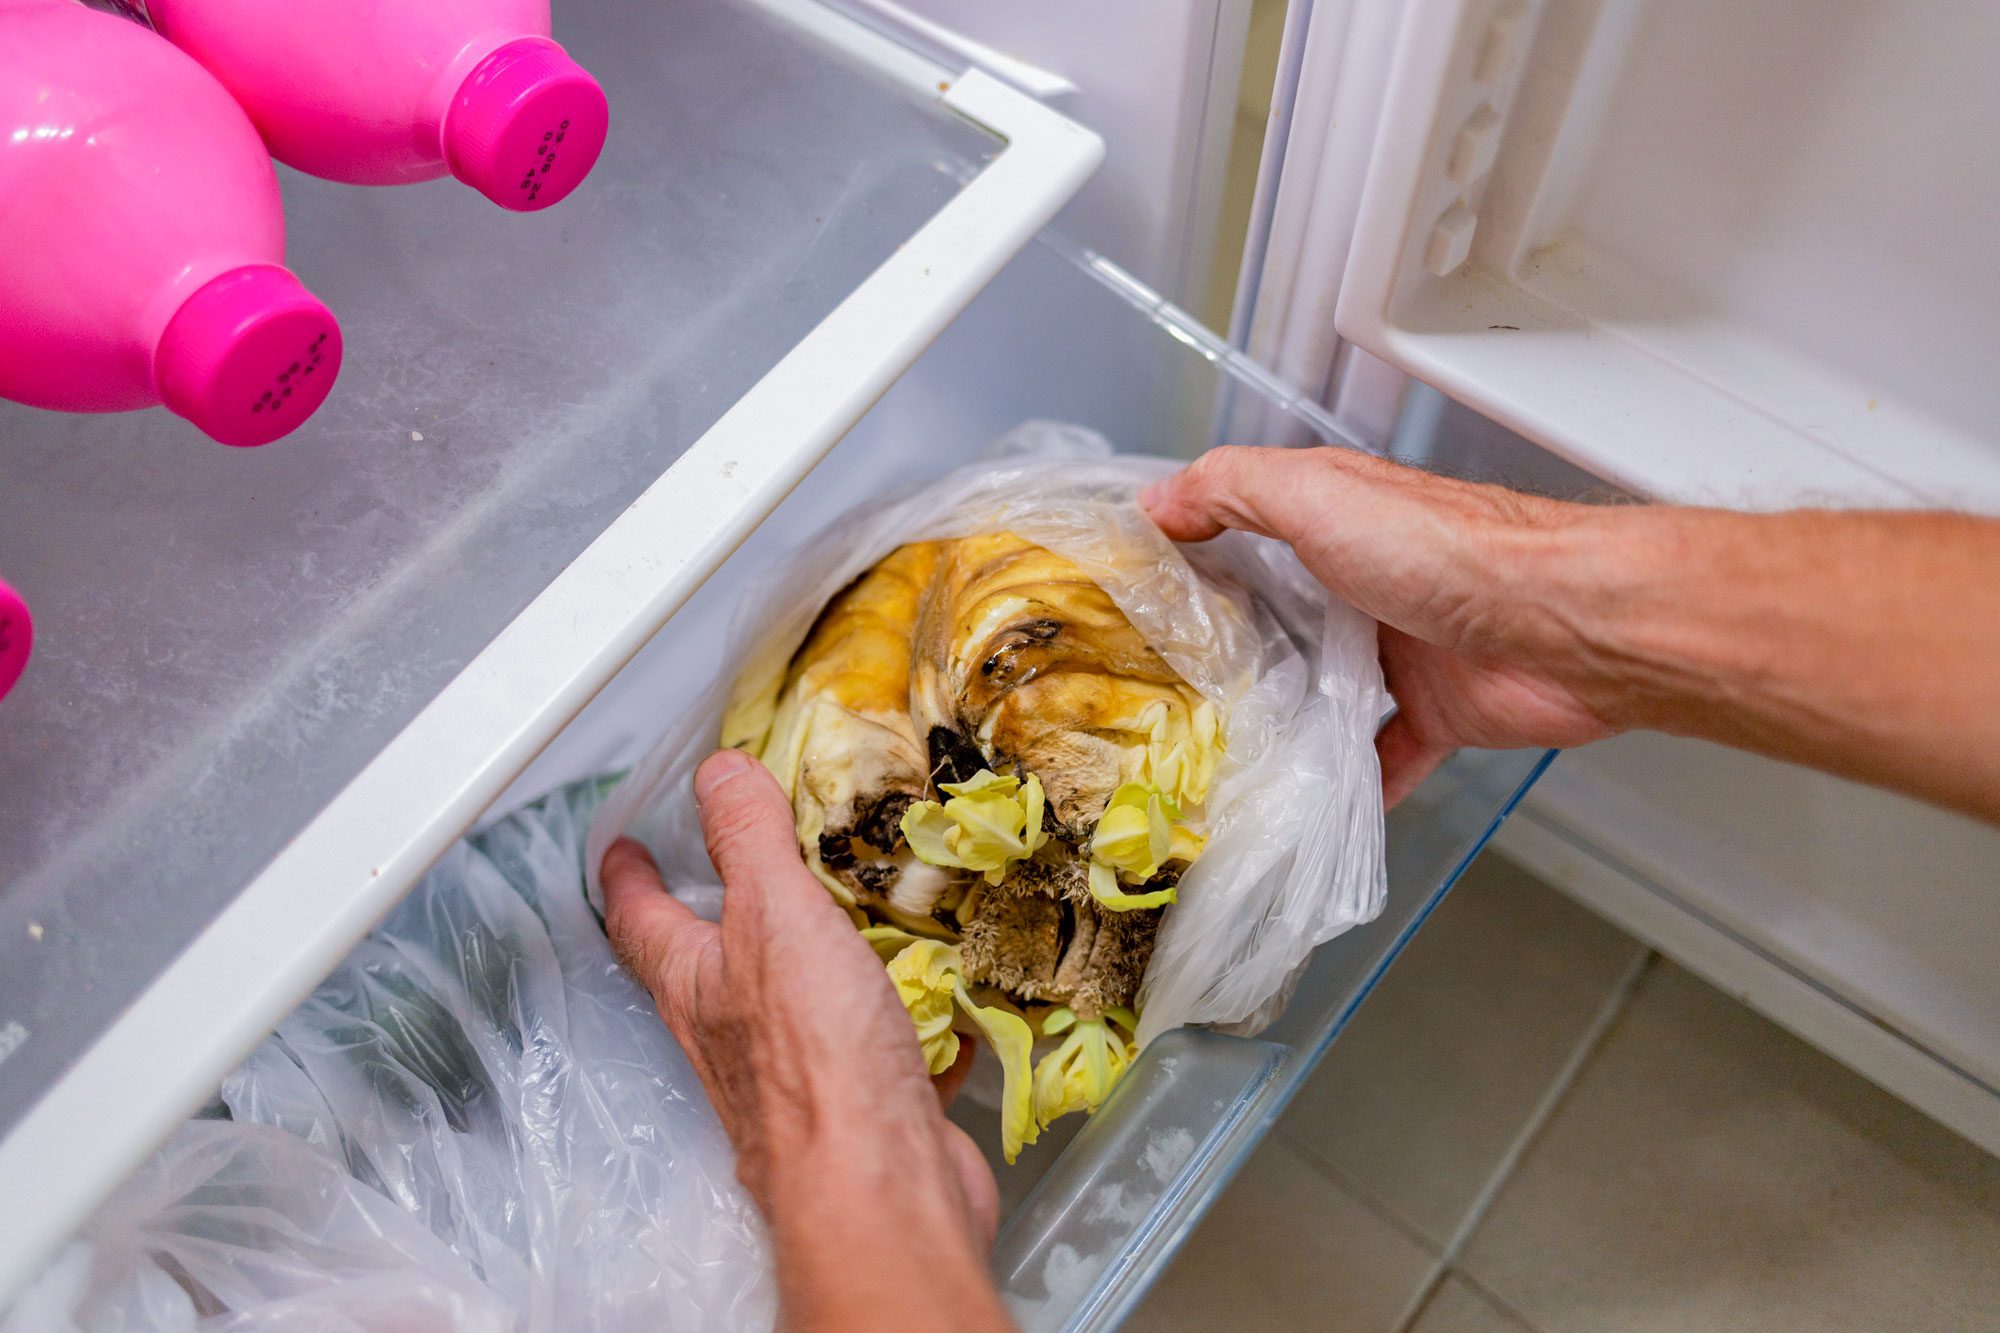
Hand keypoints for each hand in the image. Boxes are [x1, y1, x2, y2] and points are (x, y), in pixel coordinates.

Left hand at [603, 750, 1010, 1331]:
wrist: (880, 1186)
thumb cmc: (814, 1062)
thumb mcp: (774, 919)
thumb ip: (747, 841)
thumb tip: (715, 773)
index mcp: (697, 984)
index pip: (641, 917)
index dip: (626, 875)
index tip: (619, 843)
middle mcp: (733, 1035)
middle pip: (707, 965)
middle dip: (717, 915)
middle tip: (731, 867)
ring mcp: (798, 1078)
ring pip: (794, 1004)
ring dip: (815, 957)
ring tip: (848, 909)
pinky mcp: (865, 1105)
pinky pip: (879, 1045)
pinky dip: (902, 1015)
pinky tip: (937, 998)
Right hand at [1142, 446, 1620, 804]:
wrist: (1564, 625)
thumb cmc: (1452, 550)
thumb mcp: (1318, 492)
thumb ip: (1233, 489)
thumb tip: (1157, 502)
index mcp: (1337, 520)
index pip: (1245, 532)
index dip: (1190, 559)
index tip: (1131, 603)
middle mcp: (1365, 582)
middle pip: (1279, 620)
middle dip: (1224, 655)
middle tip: (1156, 698)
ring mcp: (1400, 652)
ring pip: (1322, 692)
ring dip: (1278, 722)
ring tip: (1213, 758)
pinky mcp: (1434, 713)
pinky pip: (1382, 758)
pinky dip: (1350, 785)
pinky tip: (1307, 810)